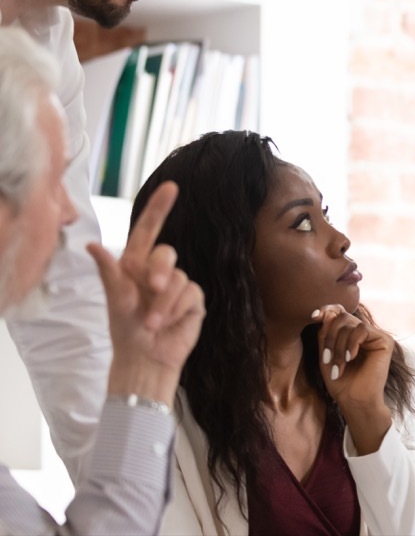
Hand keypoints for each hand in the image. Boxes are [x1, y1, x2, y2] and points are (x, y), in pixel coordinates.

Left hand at [87, 181, 205, 405]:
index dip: (160, 208)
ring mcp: (178, 285)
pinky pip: (190, 294)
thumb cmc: (125, 330)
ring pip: (179, 278)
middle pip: (166, 253)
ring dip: (164, 302)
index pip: (148, 231)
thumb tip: (91, 244)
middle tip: (152, 287)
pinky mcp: (193, 300)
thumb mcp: (115, 299)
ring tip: (153, 322)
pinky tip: (168, 323)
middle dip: (160, 269)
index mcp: (136, 266)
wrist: (146, 358)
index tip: (172, 187)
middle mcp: (158, 272)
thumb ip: (108, 271)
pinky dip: (176, 309)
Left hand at [312, 304, 392, 453]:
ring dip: (338, 346)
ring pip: (350, 324)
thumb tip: (327, 311)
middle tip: (327, 359)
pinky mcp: (385, 341)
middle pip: (342, 317)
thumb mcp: (326, 354)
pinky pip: (362, 330)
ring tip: (338, 366)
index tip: (313, 316)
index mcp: (351, 334)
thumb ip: (326, 333)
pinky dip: (352, 343)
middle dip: (330, 337)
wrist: (354, 401)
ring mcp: (376, 336)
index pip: (340, 312)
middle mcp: (364, 332)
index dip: (327, 310)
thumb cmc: (340, 381)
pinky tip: (351, 358)